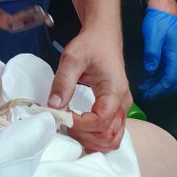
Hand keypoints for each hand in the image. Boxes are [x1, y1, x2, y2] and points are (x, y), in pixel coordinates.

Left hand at [48, 28, 131, 152]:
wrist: (103, 36)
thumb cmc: (90, 44)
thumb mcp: (72, 58)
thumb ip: (63, 82)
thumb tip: (53, 106)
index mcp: (114, 91)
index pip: (100, 121)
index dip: (80, 124)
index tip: (62, 115)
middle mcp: (123, 103)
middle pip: (109, 136)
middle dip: (84, 135)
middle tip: (64, 122)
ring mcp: (122, 108)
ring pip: (112, 139)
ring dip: (91, 140)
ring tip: (71, 127)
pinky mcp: (116, 108)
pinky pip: (111, 132)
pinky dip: (96, 137)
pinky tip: (80, 129)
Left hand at [140, 8, 176, 98]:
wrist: (165, 9)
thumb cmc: (159, 19)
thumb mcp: (152, 35)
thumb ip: (152, 53)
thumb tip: (150, 70)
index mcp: (175, 55)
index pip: (169, 79)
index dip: (158, 89)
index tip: (148, 93)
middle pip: (173, 80)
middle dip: (160, 88)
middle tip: (147, 91)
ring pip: (173, 75)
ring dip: (161, 82)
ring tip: (147, 84)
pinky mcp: (175, 52)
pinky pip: (172, 68)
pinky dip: (164, 74)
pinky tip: (154, 74)